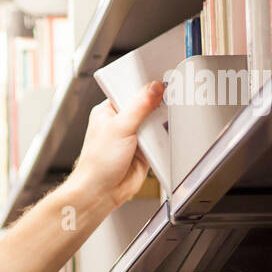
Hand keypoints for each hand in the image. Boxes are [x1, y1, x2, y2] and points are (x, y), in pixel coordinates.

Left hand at [70, 80, 163, 209]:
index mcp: (108, 111)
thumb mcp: (120, 128)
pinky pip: (160, 139)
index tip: (162, 78)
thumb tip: (153, 88)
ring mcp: (134, 137)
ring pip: (155, 123)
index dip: (146, 85)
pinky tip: (170, 134)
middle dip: (158, 105)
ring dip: (162, 123)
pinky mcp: (145, 151)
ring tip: (172, 115)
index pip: (130, 90)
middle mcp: (121, 123)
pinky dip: (165, 138)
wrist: (101, 193)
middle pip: (147, 106)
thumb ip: (139, 107)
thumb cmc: (97, 163)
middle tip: (173, 96)